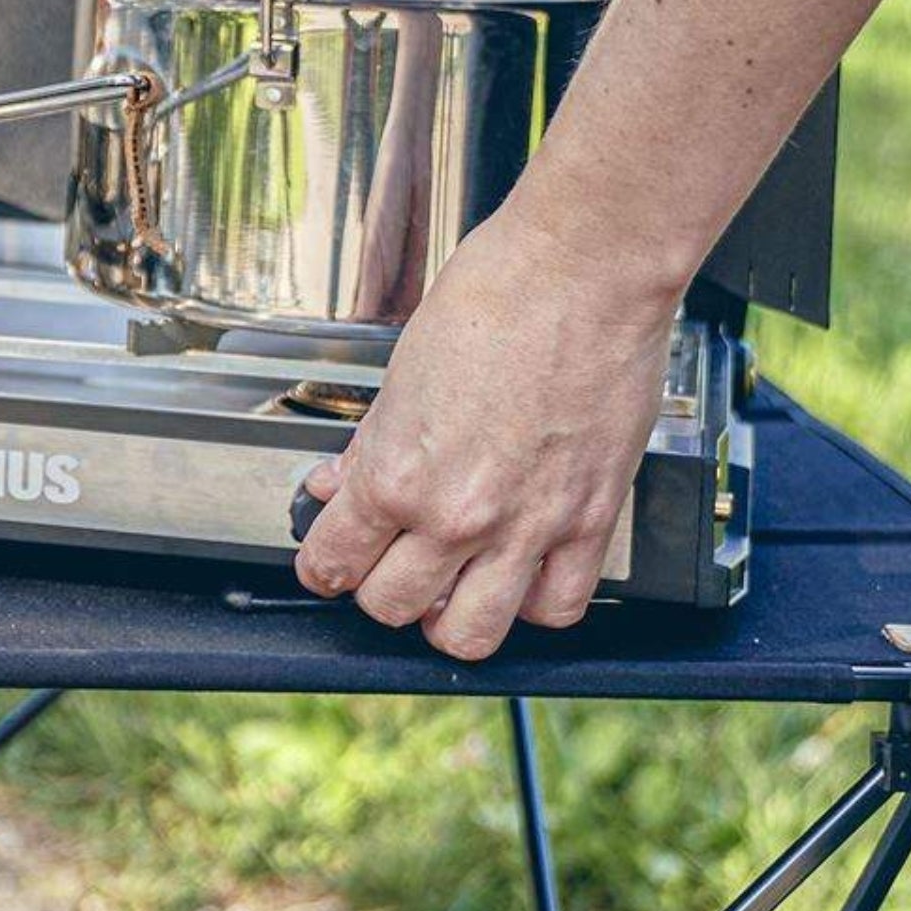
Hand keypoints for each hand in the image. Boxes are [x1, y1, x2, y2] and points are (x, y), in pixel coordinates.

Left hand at [291, 198, 677, 660]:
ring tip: (444, 585)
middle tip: (380, 563)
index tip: (323, 562)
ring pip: (468, 634)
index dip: (320, 565)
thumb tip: (339, 483)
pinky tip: (517, 576)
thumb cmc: (494, 297)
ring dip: (445, 617)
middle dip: (375, 589)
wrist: (582, 275)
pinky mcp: (590, 524)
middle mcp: (458, 515)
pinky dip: (529, 605)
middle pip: (391, 607)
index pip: (335, 559)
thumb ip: (371, 443)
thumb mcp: (403, 369)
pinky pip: (555, 609)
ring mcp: (527, 528)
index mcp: (398, 472)